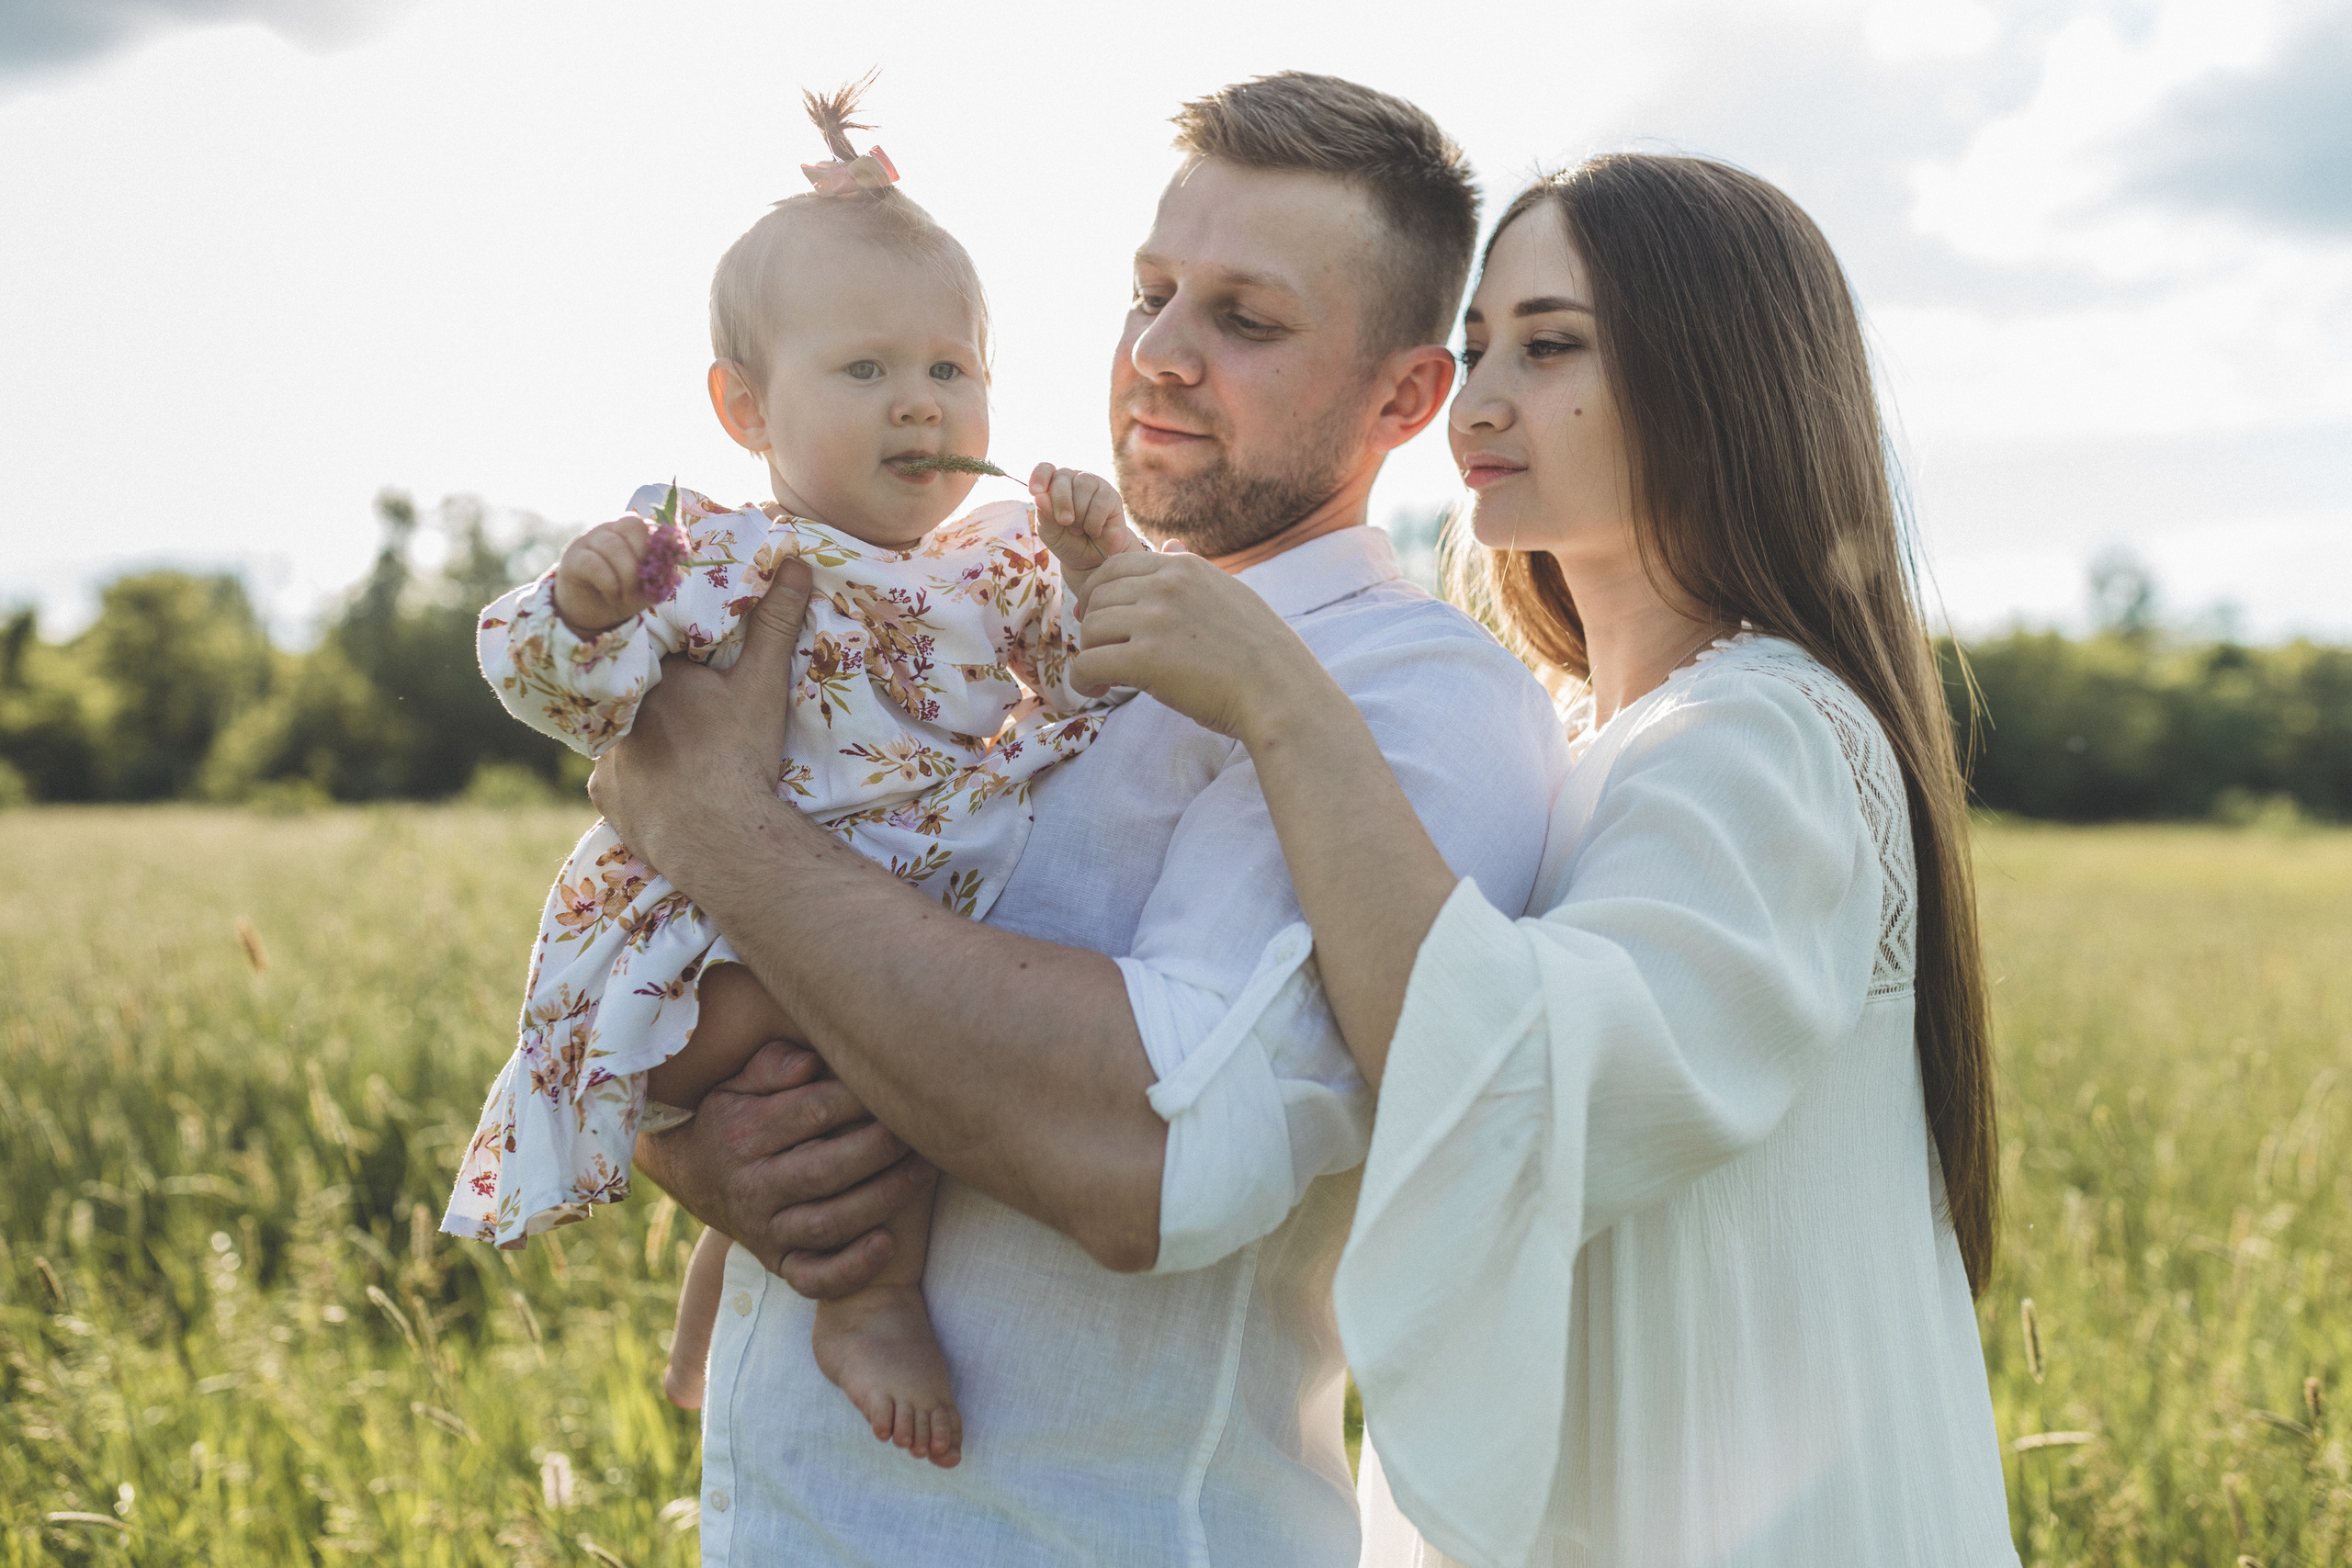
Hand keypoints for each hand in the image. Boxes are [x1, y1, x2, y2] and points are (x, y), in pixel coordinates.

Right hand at [554, 515, 657, 635]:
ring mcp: (588, 540)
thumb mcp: (650, 586)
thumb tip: (669, 565)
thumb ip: (662, 573)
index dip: (656, 549)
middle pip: (631, 525)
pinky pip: (593, 564)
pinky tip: (612, 597)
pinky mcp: (572, 559)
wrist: (594, 614)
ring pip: (612, 545)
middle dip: (642, 559)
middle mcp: (609, 529)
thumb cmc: (625, 594)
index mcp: (631, 532)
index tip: (656, 575)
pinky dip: (609, 584)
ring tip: (626, 597)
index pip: (648, 524)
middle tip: (640, 587)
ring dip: (626, 576)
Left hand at [588, 555, 815, 876]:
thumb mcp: (762, 685)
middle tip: (691, 715)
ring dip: (645, 739)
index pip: (654, 649)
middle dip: (659, 699)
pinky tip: (663, 787)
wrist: (720, 837)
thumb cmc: (739, 754)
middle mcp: (618, 710)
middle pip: (637, 693)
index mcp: (653, 674)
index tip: (693, 668)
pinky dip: (636, 780)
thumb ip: (774, 624)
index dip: (674, 657)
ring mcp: (606, 756)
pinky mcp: (603, 795)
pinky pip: (615, 778)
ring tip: (680, 753)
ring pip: (622, 735)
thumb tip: (794, 561)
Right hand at [637, 1042, 938, 1298]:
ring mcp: (765, 1230)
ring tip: (925, 1170)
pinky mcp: (779, 1264)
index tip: (897, 1083)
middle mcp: (752, 1186)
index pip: (811, 1112)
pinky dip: (851, 1268)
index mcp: (743, 1133)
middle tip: (920, 1128)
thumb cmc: (738, 1116)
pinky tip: (886, 1243)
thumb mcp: (739, 1081)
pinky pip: (814, 1278)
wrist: (697, 1179)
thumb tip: (810, 1062)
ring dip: (883, 1199)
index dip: (860, 1098)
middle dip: (882, 1148)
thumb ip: (772, 1063)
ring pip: (829, 1224)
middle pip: (826, 1170)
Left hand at [1027, 463, 1146, 579]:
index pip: (1045, 469)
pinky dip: (1093, 522)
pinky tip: (1094, 531)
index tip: (1035, 492)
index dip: (1039, 476)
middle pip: (1062, 476)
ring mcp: (1094, 485)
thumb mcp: (1050, 532)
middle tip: (1064, 522)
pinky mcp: (1111, 496)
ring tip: (1079, 530)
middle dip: (1060, 502)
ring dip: (1079, 514)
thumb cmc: (1068, 542)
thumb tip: (1040, 497)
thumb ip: (1044, 515)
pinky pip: (1100, 502)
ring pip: (1083, 486)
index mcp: (1055, 484)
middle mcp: (1074, 480)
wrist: (1092, 560)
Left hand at [1069, 550, 1336, 741]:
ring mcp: (1155, 619)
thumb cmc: (1260, 653)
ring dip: (1090, 654)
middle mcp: (1166, 585)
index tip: (1099, 619)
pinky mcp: (1145, 659)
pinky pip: (1088, 664)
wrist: (1281, 691)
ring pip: (1090, 628)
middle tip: (1102, 654)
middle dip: (1093, 626)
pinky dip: (1082, 680)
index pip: (1115, 566)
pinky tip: (1094, 692)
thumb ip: (1192, 574)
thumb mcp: (1229, 594)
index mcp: (1184, 567)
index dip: (1099, 594)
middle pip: (1098, 597)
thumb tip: (1169, 544)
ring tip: (1101, 678)